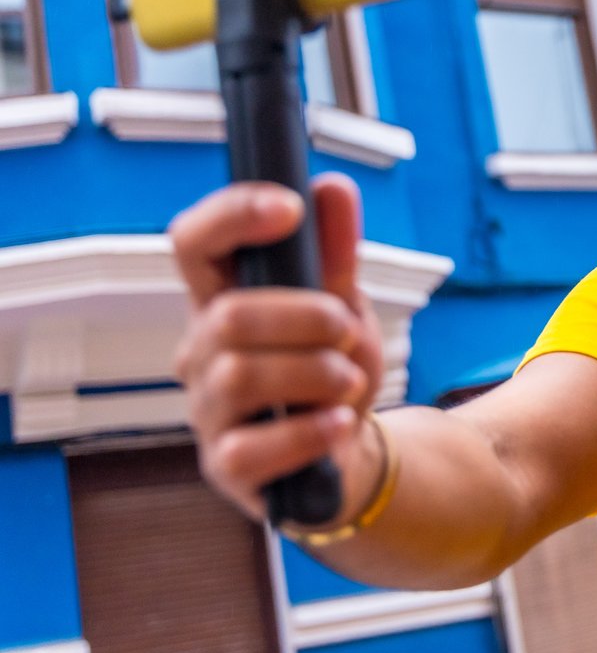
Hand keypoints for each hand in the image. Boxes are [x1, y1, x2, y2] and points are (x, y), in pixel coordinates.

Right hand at [169, 173, 384, 522]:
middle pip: (228, 315)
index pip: (192, 244)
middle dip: (306, 317)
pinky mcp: (225, 466)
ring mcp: (207, 411)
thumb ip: (336, 255)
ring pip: (239, 376)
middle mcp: (201, 352)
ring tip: (349, 380)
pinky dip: (308, 431)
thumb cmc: (332, 368)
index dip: (231, 216)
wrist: (349, 449)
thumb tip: (333, 187)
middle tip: (347, 330)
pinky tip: (339, 423)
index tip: (290, 207)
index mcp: (222, 300)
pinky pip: (250, 448)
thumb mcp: (344, 307)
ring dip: (315, 373)